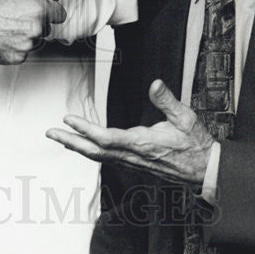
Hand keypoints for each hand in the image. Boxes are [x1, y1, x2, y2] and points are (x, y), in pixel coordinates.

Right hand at [0, 0, 65, 64]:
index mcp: (36, 10)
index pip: (60, 13)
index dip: (54, 11)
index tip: (51, 13)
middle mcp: (35, 29)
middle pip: (46, 28)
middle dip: (36, 23)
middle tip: (18, 18)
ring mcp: (26, 45)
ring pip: (35, 41)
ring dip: (26, 36)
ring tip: (7, 28)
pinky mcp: (17, 58)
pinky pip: (23, 52)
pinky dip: (15, 46)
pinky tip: (3, 37)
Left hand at [46, 79, 214, 184]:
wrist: (204, 170)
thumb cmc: (196, 143)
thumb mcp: (186, 118)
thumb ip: (167, 100)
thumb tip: (155, 83)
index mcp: (142, 144)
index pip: (107, 138)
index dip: (86, 130)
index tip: (68, 119)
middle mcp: (133, 156)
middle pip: (95, 151)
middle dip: (71, 141)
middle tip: (50, 132)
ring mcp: (132, 162)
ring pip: (98, 156)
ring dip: (76, 146)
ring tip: (58, 136)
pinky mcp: (133, 163)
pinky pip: (106, 157)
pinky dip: (89, 150)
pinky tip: (80, 144)